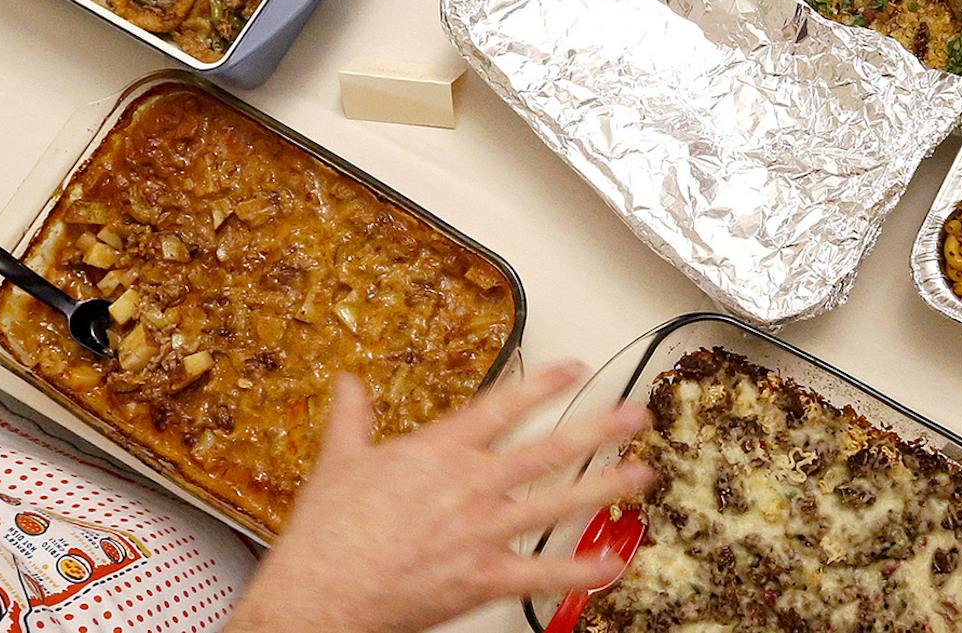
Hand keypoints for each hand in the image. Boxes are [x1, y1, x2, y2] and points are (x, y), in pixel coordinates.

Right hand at [226, 362, 653, 632]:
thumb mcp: (337, 462)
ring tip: (640, 473)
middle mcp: (469, 485)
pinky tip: (611, 561)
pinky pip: (543, 573)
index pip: (502, 405)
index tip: (574, 368)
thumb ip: (352, 418)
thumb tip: (348, 384)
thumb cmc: (327, 534)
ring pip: (557, 503)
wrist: (320, 593)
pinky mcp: (483, 578)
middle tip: (635, 415)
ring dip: (604, 486)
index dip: (542, 383)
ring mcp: (481, 532)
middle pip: (547, 449)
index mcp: (437, 451)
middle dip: (597, 429)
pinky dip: (581, 569)